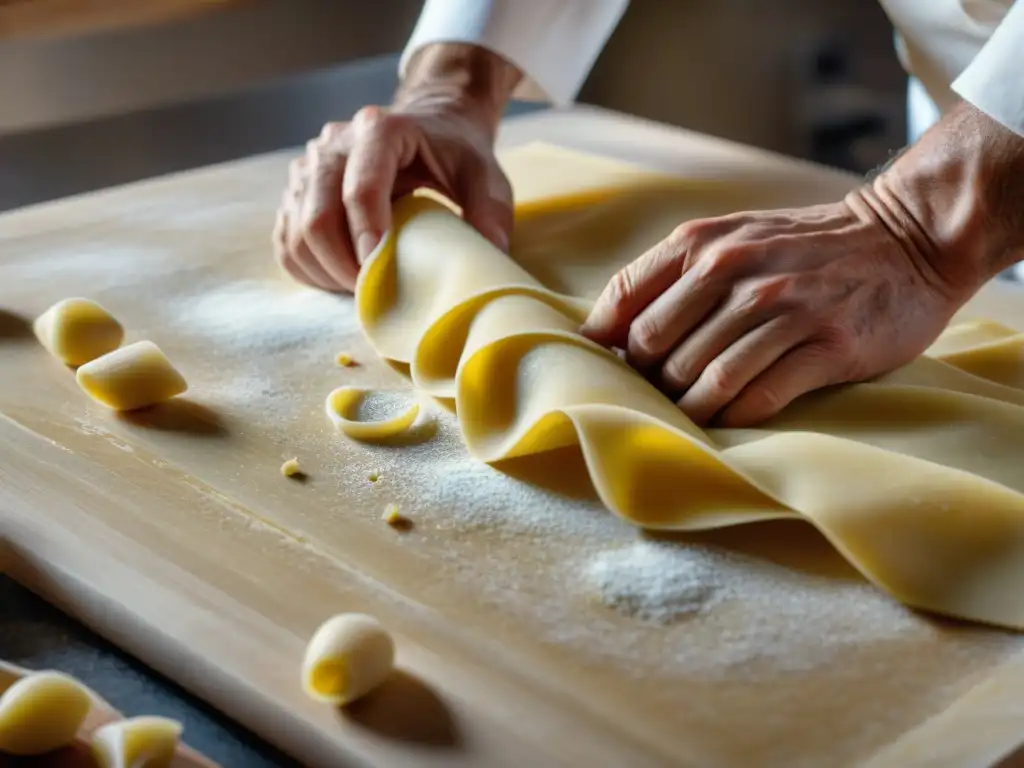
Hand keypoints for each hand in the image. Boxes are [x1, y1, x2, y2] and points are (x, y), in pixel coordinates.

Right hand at [272, 44, 521, 292]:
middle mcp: (333, 143)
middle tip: (375, 296)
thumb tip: (488, 255)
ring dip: (326, 273)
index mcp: (378, 130)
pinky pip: (286, 242)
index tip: (383, 276)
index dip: (368, 238)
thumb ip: (490, 211)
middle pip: (317, 218)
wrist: (429, 127)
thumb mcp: (485, 175)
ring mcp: (307, 167)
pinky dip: (309, 270)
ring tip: (362, 289)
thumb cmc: (455, 154)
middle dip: (344, 268)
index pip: (360, 189)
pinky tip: (340, 278)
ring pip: (295, 234)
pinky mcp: (295, 192)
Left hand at [580, 199, 963, 426]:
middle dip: (649, 380)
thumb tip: (608, 332)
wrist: (905, 240)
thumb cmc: (801, 249)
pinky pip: (758, 397)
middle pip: (656, 348)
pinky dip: (735, 416)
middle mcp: (737, 271)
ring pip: (705, 378)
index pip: (626, 299)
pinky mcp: (826, 346)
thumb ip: (673, 274)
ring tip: (691, 414)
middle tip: (659, 395)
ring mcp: (784, 308)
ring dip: (690, 407)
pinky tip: (731, 418)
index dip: (606, 341)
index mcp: (704, 244)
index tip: (608, 367)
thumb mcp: (732, 239)